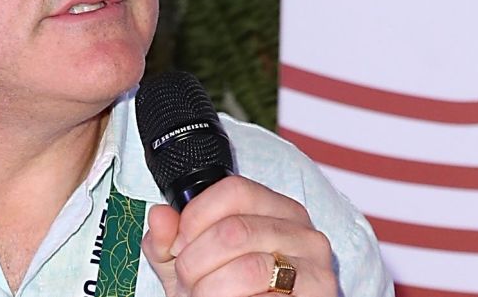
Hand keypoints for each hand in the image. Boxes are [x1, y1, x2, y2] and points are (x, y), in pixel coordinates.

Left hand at [140, 176, 336, 296]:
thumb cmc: (222, 290)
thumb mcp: (187, 261)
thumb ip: (166, 238)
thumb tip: (160, 216)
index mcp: (272, 208)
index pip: (233, 190)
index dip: (195, 217)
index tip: (179, 244)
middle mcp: (299, 230)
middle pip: (234, 230)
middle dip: (196, 262)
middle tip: (188, 280)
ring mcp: (312, 265)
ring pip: (249, 269)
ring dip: (212, 290)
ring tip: (205, 296)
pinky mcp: (317, 296)